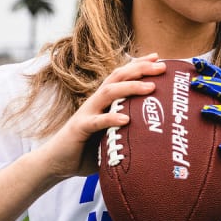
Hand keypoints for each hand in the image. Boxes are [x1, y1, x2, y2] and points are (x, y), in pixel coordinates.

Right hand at [36, 54, 164, 180]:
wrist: (57, 162)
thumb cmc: (88, 149)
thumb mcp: (111, 136)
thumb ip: (128, 132)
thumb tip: (154, 136)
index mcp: (104, 101)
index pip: (122, 76)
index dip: (138, 65)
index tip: (158, 58)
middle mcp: (95, 102)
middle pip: (118, 77)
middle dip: (140, 69)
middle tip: (162, 67)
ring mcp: (87, 113)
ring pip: (108, 93)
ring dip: (130, 87)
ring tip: (151, 87)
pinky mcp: (79, 128)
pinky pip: (96, 122)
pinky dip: (111, 119)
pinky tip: (126, 120)